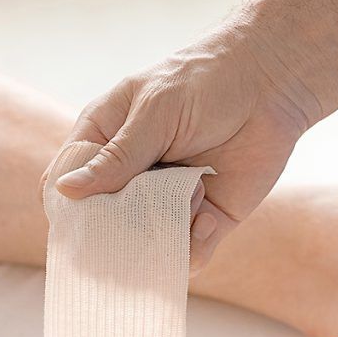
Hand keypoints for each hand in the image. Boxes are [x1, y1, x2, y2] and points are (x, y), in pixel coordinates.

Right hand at [52, 29, 312, 273]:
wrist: (271, 85)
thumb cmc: (204, 82)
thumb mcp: (154, 113)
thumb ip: (117, 157)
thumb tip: (66, 191)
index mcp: (106, 143)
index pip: (69, 184)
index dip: (68, 208)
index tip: (76, 225)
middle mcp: (133, 179)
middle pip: (106, 224)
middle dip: (118, 233)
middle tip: (137, 225)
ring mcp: (168, 202)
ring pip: (148, 244)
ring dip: (164, 234)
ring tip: (191, 198)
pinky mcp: (206, 221)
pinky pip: (190, 254)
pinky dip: (195, 245)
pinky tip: (208, 216)